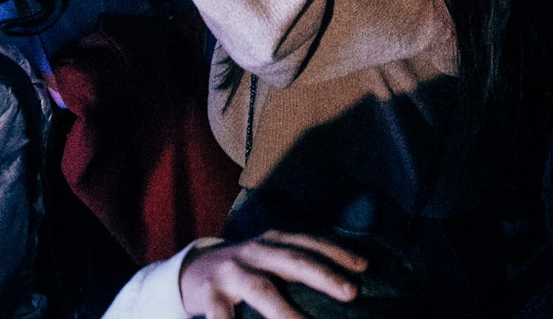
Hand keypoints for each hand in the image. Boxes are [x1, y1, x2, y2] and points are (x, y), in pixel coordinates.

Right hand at [177, 233, 369, 318]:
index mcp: (271, 241)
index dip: (337, 253)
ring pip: (263, 290)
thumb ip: (293, 263)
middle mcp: (253, 252)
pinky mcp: (209, 294)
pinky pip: (222, 316)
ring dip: (285, 311)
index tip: (364, 267)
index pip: (309, 243)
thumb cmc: (241, 269)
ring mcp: (231, 272)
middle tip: (351, 292)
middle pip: (293, 261)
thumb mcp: (266, 257)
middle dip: (324, 276)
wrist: (189, 271)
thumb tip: (338, 281)